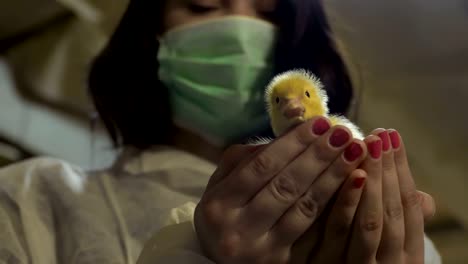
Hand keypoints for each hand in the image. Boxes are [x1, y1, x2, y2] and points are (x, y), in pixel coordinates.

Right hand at [194, 117, 367, 263]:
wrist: (220, 260)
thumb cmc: (223, 214)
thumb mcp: (220, 186)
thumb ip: (244, 159)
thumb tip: (287, 136)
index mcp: (218, 202)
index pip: (262, 166)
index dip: (293, 143)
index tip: (319, 123)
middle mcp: (236, 227)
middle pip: (285, 184)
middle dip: (318, 155)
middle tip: (343, 132)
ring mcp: (259, 247)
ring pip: (304, 206)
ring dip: (332, 176)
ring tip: (354, 151)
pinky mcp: (280, 260)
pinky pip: (312, 228)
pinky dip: (334, 203)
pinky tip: (352, 183)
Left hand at [308, 129, 433, 263]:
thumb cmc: (360, 256)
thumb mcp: (386, 244)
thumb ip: (400, 218)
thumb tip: (424, 197)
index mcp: (408, 255)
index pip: (409, 208)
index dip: (402, 171)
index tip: (393, 136)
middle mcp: (389, 263)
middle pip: (391, 212)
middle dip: (387, 170)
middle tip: (379, 134)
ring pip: (369, 222)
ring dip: (371, 181)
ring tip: (364, 146)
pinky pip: (336, 233)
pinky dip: (344, 202)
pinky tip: (348, 175)